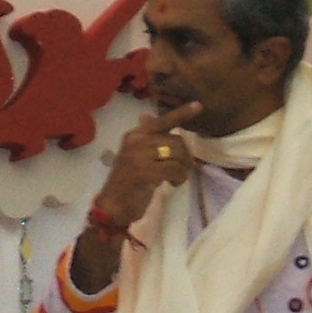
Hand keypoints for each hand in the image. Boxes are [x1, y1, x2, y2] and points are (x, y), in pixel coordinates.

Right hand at [70, 102, 198, 293]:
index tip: (199, 105)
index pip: (162, 121)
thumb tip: (148, 115)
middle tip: (181, 171)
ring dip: (183, 169)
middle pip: (176, 141)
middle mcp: (135, 141)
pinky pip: (174, 169)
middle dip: (185, 157)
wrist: (112, 207)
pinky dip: (179, 178)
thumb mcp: (136, 157)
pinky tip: (172, 185)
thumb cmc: (127, 184)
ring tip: (176, 179)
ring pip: (177, 154)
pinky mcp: (144, 172)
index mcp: (134, 135)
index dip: (182, 113)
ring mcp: (138, 156)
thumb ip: (148, 140)